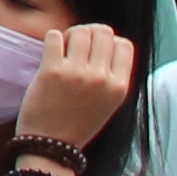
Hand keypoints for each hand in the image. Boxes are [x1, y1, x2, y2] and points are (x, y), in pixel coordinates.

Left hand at [19, 21, 139, 145]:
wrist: (52, 145)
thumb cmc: (77, 123)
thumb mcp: (109, 102)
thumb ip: (112, 75)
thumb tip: (108, 41)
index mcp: (120, 87)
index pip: (125, 44)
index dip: (109, 41)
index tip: (96, 49)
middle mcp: (101, 78)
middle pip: (103, 32)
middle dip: (89, 33)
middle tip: (77, 47)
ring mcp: (77, 73)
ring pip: (80, 31)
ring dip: (70, 35)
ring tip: (64, 49)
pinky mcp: (52, 71)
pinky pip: (55, 36)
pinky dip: (52, 38)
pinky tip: (51, 51)